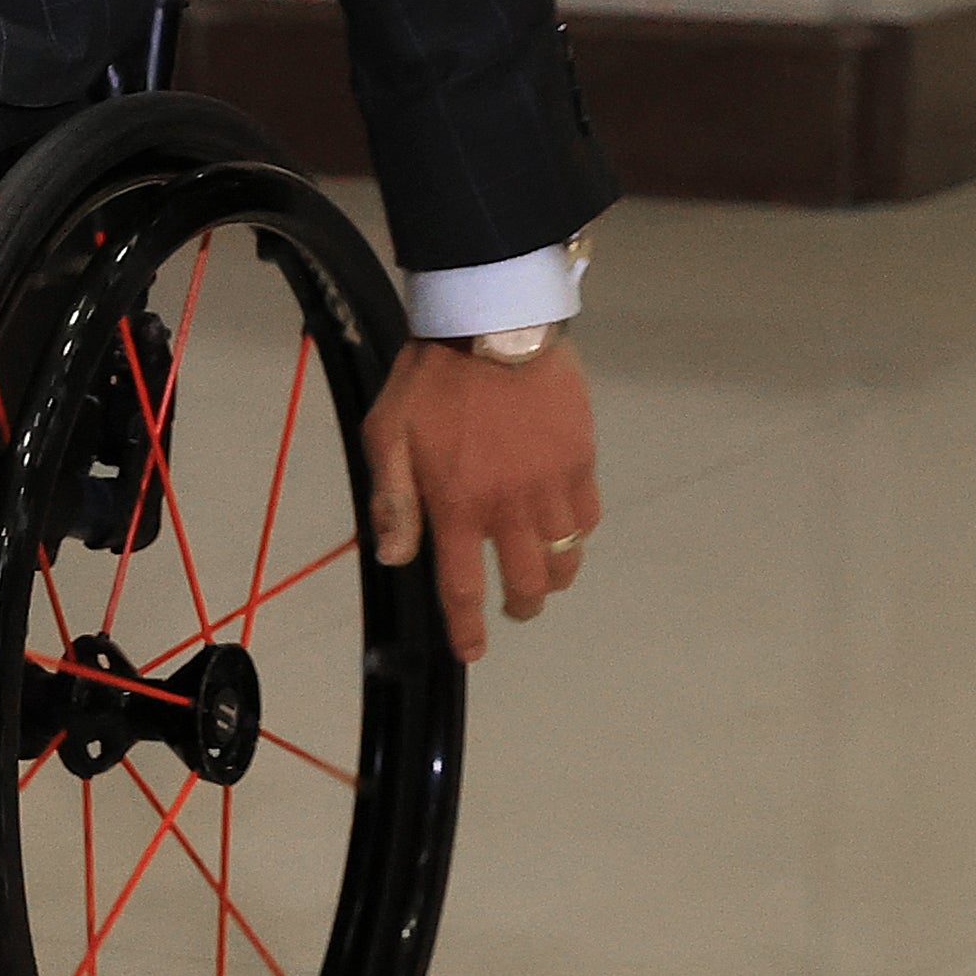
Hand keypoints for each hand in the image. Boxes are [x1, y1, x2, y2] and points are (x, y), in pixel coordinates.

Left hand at [362, 336, 601, 662]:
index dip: (468, 629)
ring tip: (545, 573)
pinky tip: (566, 525)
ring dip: (555, 576)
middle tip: (518, 606)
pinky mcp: (580, 459)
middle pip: (527, 583)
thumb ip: (393, 499)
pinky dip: (578, 532)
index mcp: (456, 505)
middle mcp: (507, 507)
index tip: (472, 652)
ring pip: (565, 557)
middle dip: (523, 606)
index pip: (463, 588)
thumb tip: (395, 558)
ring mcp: (549, 485)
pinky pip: (588, 516)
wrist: (491, 322)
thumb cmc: (428, 378)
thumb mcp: (387, 434)